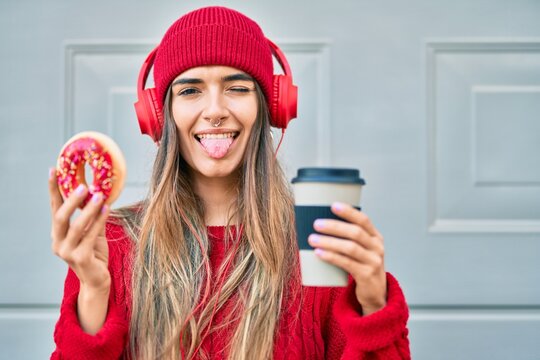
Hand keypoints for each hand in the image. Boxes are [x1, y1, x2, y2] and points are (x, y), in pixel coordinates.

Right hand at [49, 168, 110, 291]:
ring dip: (89, 210)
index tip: (53, 170)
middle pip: (60, 217)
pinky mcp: (81, 258)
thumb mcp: (93, 232)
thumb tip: (100, 193)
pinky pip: (90, 237)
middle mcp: (58, 242)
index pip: (54, 208)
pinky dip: (99, 222)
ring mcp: (67, 252)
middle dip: (71, 201)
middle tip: (84, 186)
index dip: (54, 190)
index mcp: (58, 233)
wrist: (97, 280)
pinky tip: (108, 210)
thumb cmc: (94, 254)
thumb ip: (93, 216)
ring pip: (77, 227)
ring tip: (100, 196)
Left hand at [308, 202, 386, 314]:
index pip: (364, 220)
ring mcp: (373, 262)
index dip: (349, 212)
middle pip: (355, 233)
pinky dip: (331, 256)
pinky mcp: (366, 275)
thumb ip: (349, 238)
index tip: (333, 205)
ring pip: (350, 248)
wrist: (375, 293)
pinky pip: (346, 263)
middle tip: (316, 224)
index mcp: (375, 237)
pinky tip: (319, 253)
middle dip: (334, 227)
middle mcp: (377, 247)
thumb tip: (320, 225)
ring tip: (312, 239)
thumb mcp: (362, 250)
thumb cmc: (362, 266)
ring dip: (329, 242)